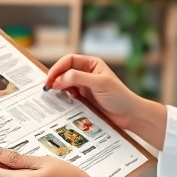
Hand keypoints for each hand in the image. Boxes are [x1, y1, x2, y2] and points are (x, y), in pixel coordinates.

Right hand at [45, 55, 166, 148]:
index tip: (50, 80)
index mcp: (91, 64)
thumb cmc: (119, 96)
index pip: (68, 60)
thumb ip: (78, 78)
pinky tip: (60, 102)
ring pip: (64, 84)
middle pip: (64, 71)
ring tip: (52, 96)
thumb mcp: (99, 83)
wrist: (130, 115)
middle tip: (47, 89)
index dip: (57, 68)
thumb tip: (58, 79)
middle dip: (55, 78)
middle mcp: (86, 73)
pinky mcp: (83, 99)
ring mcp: (84, 86)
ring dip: (58, 88)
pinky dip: (62, 98)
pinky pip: (68, 96)